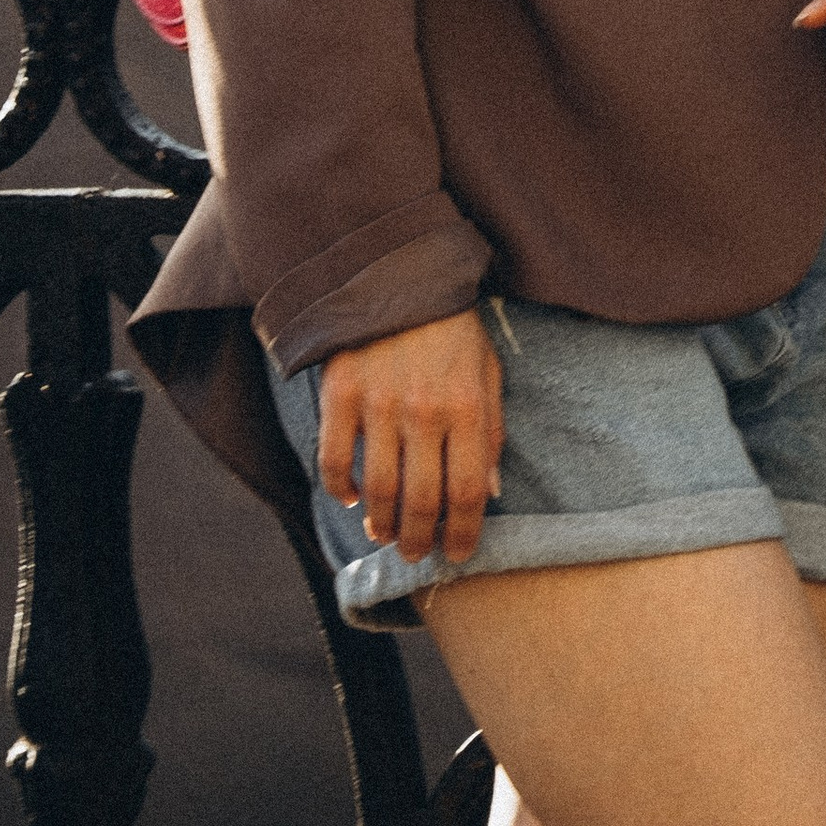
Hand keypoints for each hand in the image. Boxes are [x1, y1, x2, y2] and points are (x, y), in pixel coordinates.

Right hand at [315, 307, 503, 568]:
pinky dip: (339, 489)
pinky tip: (349, 497)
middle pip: (421, 500)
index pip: (468, 491)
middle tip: (415, 553)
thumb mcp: (487, 370)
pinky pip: (333, 460)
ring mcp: (379, 405)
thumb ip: (492, 429)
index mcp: (468, 406)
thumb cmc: (451, 327)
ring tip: (384, 531)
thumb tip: (490, 491)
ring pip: (377, 491)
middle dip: (419, 539)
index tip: (457, 554)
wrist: (400, 271)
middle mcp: (424, 412)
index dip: (463, 532)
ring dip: (381, 522)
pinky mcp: (341, 394)